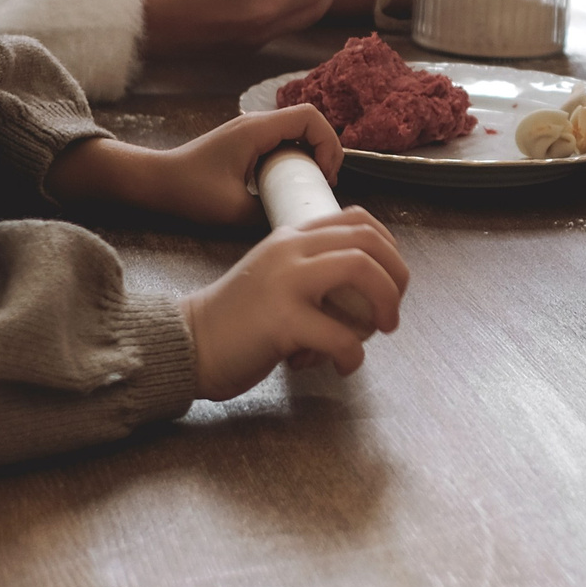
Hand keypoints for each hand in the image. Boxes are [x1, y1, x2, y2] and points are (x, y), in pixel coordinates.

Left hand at [45, 104, 344, 227]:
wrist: (153, 182)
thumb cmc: (189, 192)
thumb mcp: (234, 210)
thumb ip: (270, 213)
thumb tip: (296, 220)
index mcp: (257, 130)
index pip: (311, 117)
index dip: (329, 143)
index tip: (325, 176)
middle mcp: (255, 123)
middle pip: (307, 122)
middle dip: (323, 151)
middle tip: (320, 184)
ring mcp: (248, 131)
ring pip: (294, 133)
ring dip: (307, 156)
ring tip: (304, 187)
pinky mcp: (243, 142)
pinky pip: (279, 143)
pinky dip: (290, 160)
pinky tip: (283, 186)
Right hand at [178, 206, 410, 395]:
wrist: (188, 342)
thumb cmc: (236, 318)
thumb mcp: (274, 274)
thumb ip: (311, 269)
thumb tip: (365, 286)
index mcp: (291, 236)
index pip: (357, 220)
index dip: (389, 246)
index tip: (392, 277)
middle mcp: (290, 249)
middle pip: (368, 241)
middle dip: (396, 275)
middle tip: (393, 309)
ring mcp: (285, 282)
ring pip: (360, 269)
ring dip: (385, 302)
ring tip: (383, 329)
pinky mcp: (281, 321)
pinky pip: (339, 335)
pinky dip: (353, 354)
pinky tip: (345, 366)